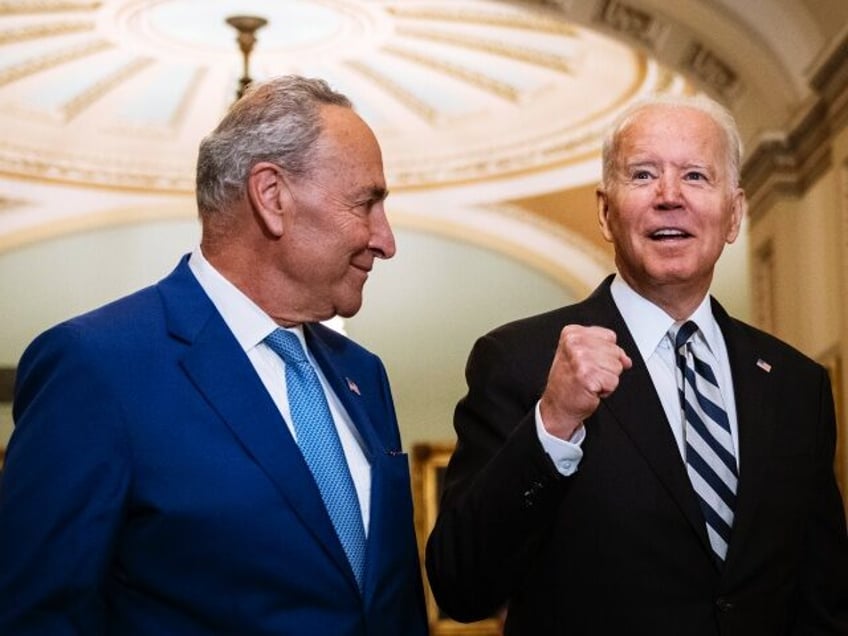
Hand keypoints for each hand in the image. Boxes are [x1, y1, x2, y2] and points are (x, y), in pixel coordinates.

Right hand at [539, 325, 631, 439]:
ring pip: (617, 366)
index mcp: (572, 333)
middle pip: (615, 351)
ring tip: (590, 380)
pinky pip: (614, 381)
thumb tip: (626, 359)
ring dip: (607, 378)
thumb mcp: (581, 355)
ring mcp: (581, 359)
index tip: (590, 361)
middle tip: (589, 373)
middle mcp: (575, 343)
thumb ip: (605, 350)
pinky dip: (606, 389)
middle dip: (607, 366)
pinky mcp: (588, 376)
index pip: (610, 336)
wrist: (558, 405)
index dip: (605, 352)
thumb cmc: (568, 382)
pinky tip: (591, 388)